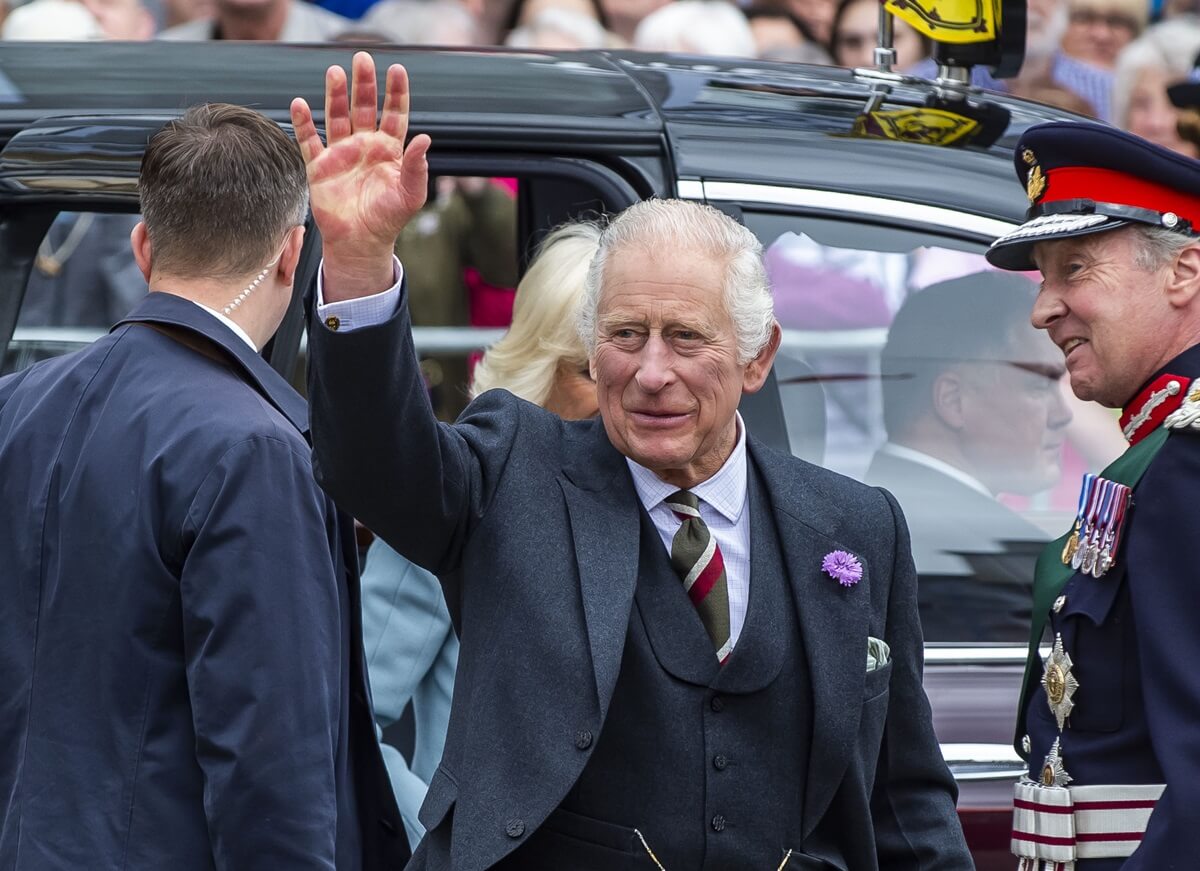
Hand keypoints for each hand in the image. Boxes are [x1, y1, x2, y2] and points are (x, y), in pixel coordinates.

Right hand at [291, 52, 431, 300]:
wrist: (362, 243)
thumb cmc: (389, 219)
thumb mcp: (411, 194)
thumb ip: (417, 167)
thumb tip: (426, 139)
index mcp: (389, 150)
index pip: (394, 114)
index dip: (395, 93)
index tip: (397, 70)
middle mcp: (364, 146)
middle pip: (363, 108)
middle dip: (364, 84)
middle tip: (362, 58)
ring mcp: (341, 154)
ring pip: (337, 117)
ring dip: (335, 95)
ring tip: (335, 72)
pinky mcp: (319, 167)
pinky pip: (309, 141)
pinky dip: (303, 123)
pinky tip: (300, 103)